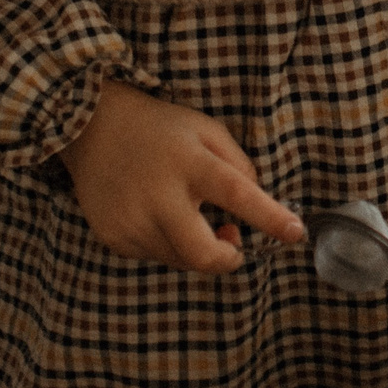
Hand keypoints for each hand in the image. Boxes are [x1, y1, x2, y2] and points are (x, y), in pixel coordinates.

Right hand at [60, 80, 305, 272]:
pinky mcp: (113, 237)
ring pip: (180, 260)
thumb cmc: (160, 128)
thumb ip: (238, 166)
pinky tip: (156, 213)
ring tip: (185, 212)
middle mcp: (158, 196)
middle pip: (202, 254)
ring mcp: (131, 220)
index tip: (296, 232)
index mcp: (189, 162)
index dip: (270, 218)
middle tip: (234, 241)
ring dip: (195, 246)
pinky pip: (155, 256)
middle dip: (227, 259)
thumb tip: (257, 207)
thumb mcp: (207, 130)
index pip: (238, 194)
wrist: (91, 127)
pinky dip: (167, 244)